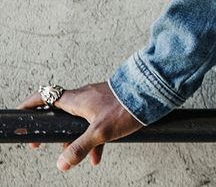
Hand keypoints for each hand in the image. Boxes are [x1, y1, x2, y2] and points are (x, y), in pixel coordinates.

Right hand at [16, 81, 145, 171]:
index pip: (45, 97)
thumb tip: (61, 164)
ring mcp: (99, 99)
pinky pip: (97, 122)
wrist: (154, 91)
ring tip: (84, 158)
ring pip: (81, 121)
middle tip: (49, 148)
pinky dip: (96, 137)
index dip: (31, 105)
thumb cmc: (126, 106)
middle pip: (62, 113)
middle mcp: (85, 96)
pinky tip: (101, 154)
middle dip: (57, 133)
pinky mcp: (112, 104)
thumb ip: (80, 148)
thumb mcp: (100, 132)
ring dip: (80, 139)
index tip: (21, 115)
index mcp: (77, 99)